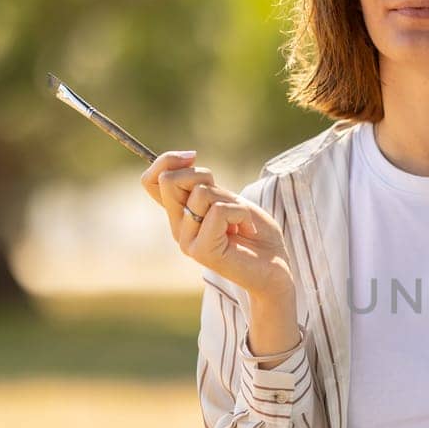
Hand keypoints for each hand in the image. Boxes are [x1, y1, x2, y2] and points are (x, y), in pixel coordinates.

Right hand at [141, 151, 294, 297]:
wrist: (277, 271)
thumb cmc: (258, 234)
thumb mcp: (230, 199)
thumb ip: (205, 185)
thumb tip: (186, 157)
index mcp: (181, 215)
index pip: (151, 181)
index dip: (166, 161)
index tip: (192, 157)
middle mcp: (178, 228)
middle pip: (169, 181)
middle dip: (202, 175)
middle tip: (227, 197)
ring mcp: (188, 241)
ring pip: (200, 193)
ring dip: (231, 200)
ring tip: (241, 221)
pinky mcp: (202, 251)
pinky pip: (218, 211)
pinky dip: (241, 213)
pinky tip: (248, 230)